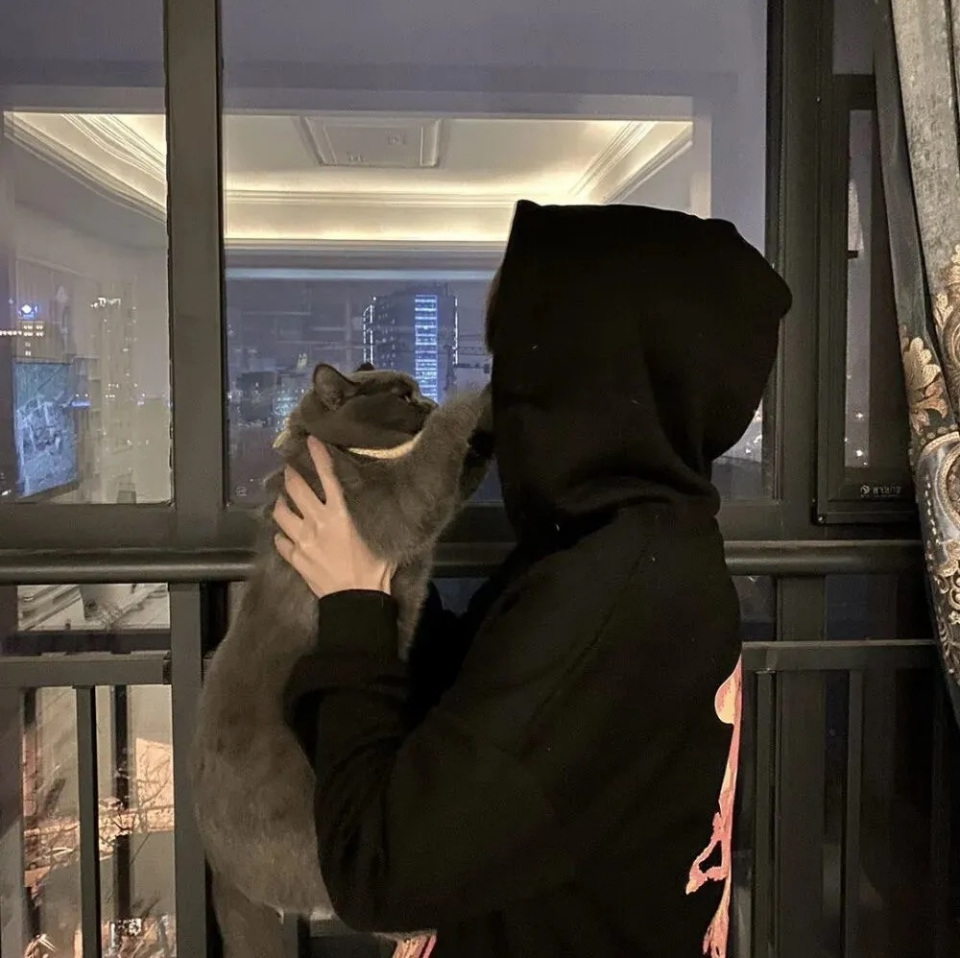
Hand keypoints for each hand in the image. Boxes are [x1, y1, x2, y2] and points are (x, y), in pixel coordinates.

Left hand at [273, 437, 394, 598]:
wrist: (357, 600)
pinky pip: (281, 541)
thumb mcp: (379, 538)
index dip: (318, 455)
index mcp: (340, 513)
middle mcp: (317, 521)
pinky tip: (284, 533)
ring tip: (282, 500)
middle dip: (290, 475)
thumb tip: (382, 505)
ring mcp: (302, 540)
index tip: (310, 441)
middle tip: (289, 469)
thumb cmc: (375, 570)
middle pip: (296, 489)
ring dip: (280, 503)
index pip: (327, 476)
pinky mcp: (295, 558)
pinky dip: (281, 535)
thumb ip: (372, 519)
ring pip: (281, 513)